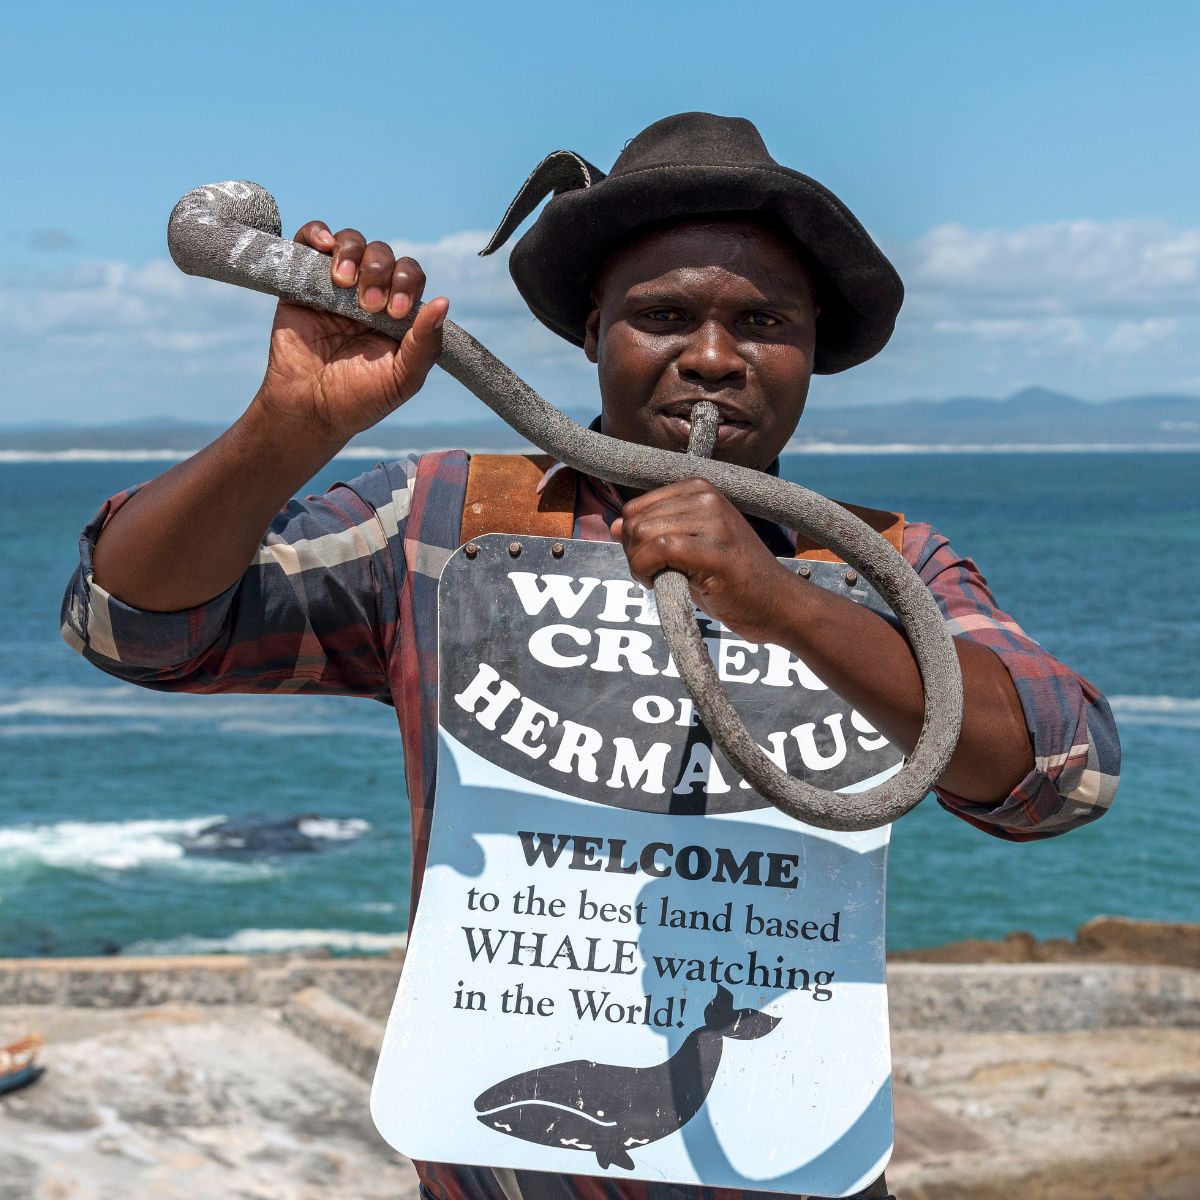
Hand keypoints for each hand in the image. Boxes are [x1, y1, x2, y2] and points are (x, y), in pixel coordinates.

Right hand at [253, 221, 448, 446]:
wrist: (308, 409)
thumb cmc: (358, 400)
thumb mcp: (402, 379)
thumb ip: (424, 344)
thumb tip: (443, 302)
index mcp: (396, 314)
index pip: (411, 275)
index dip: (407, 283)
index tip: (395, 313)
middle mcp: (368, 294)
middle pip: (383, 255)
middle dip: (380, 273)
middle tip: (369, 306)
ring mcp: (335, 286)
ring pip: (352, 242)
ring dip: (353, 254)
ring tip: (345, 283)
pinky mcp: (302, 282)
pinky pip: (310, 240)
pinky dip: (317, 232)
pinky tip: (324, 244)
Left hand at [612, 479, 800, 643]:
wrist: (779, 604)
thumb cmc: (733, 580)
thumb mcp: (689, 549)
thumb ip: (654, 533)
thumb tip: (614, 525)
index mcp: (701, 489)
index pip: (637, 506)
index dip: (633, 540)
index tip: (652, 562)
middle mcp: (707, 496)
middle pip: (635, 520)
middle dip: (633, 554)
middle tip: (654, 576)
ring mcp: (713, 520)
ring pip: (643, 534)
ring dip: (639, 566)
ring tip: (661, 580)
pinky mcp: (714, 548)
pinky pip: (657, 549)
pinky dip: (646, 571)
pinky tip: (661, 584)